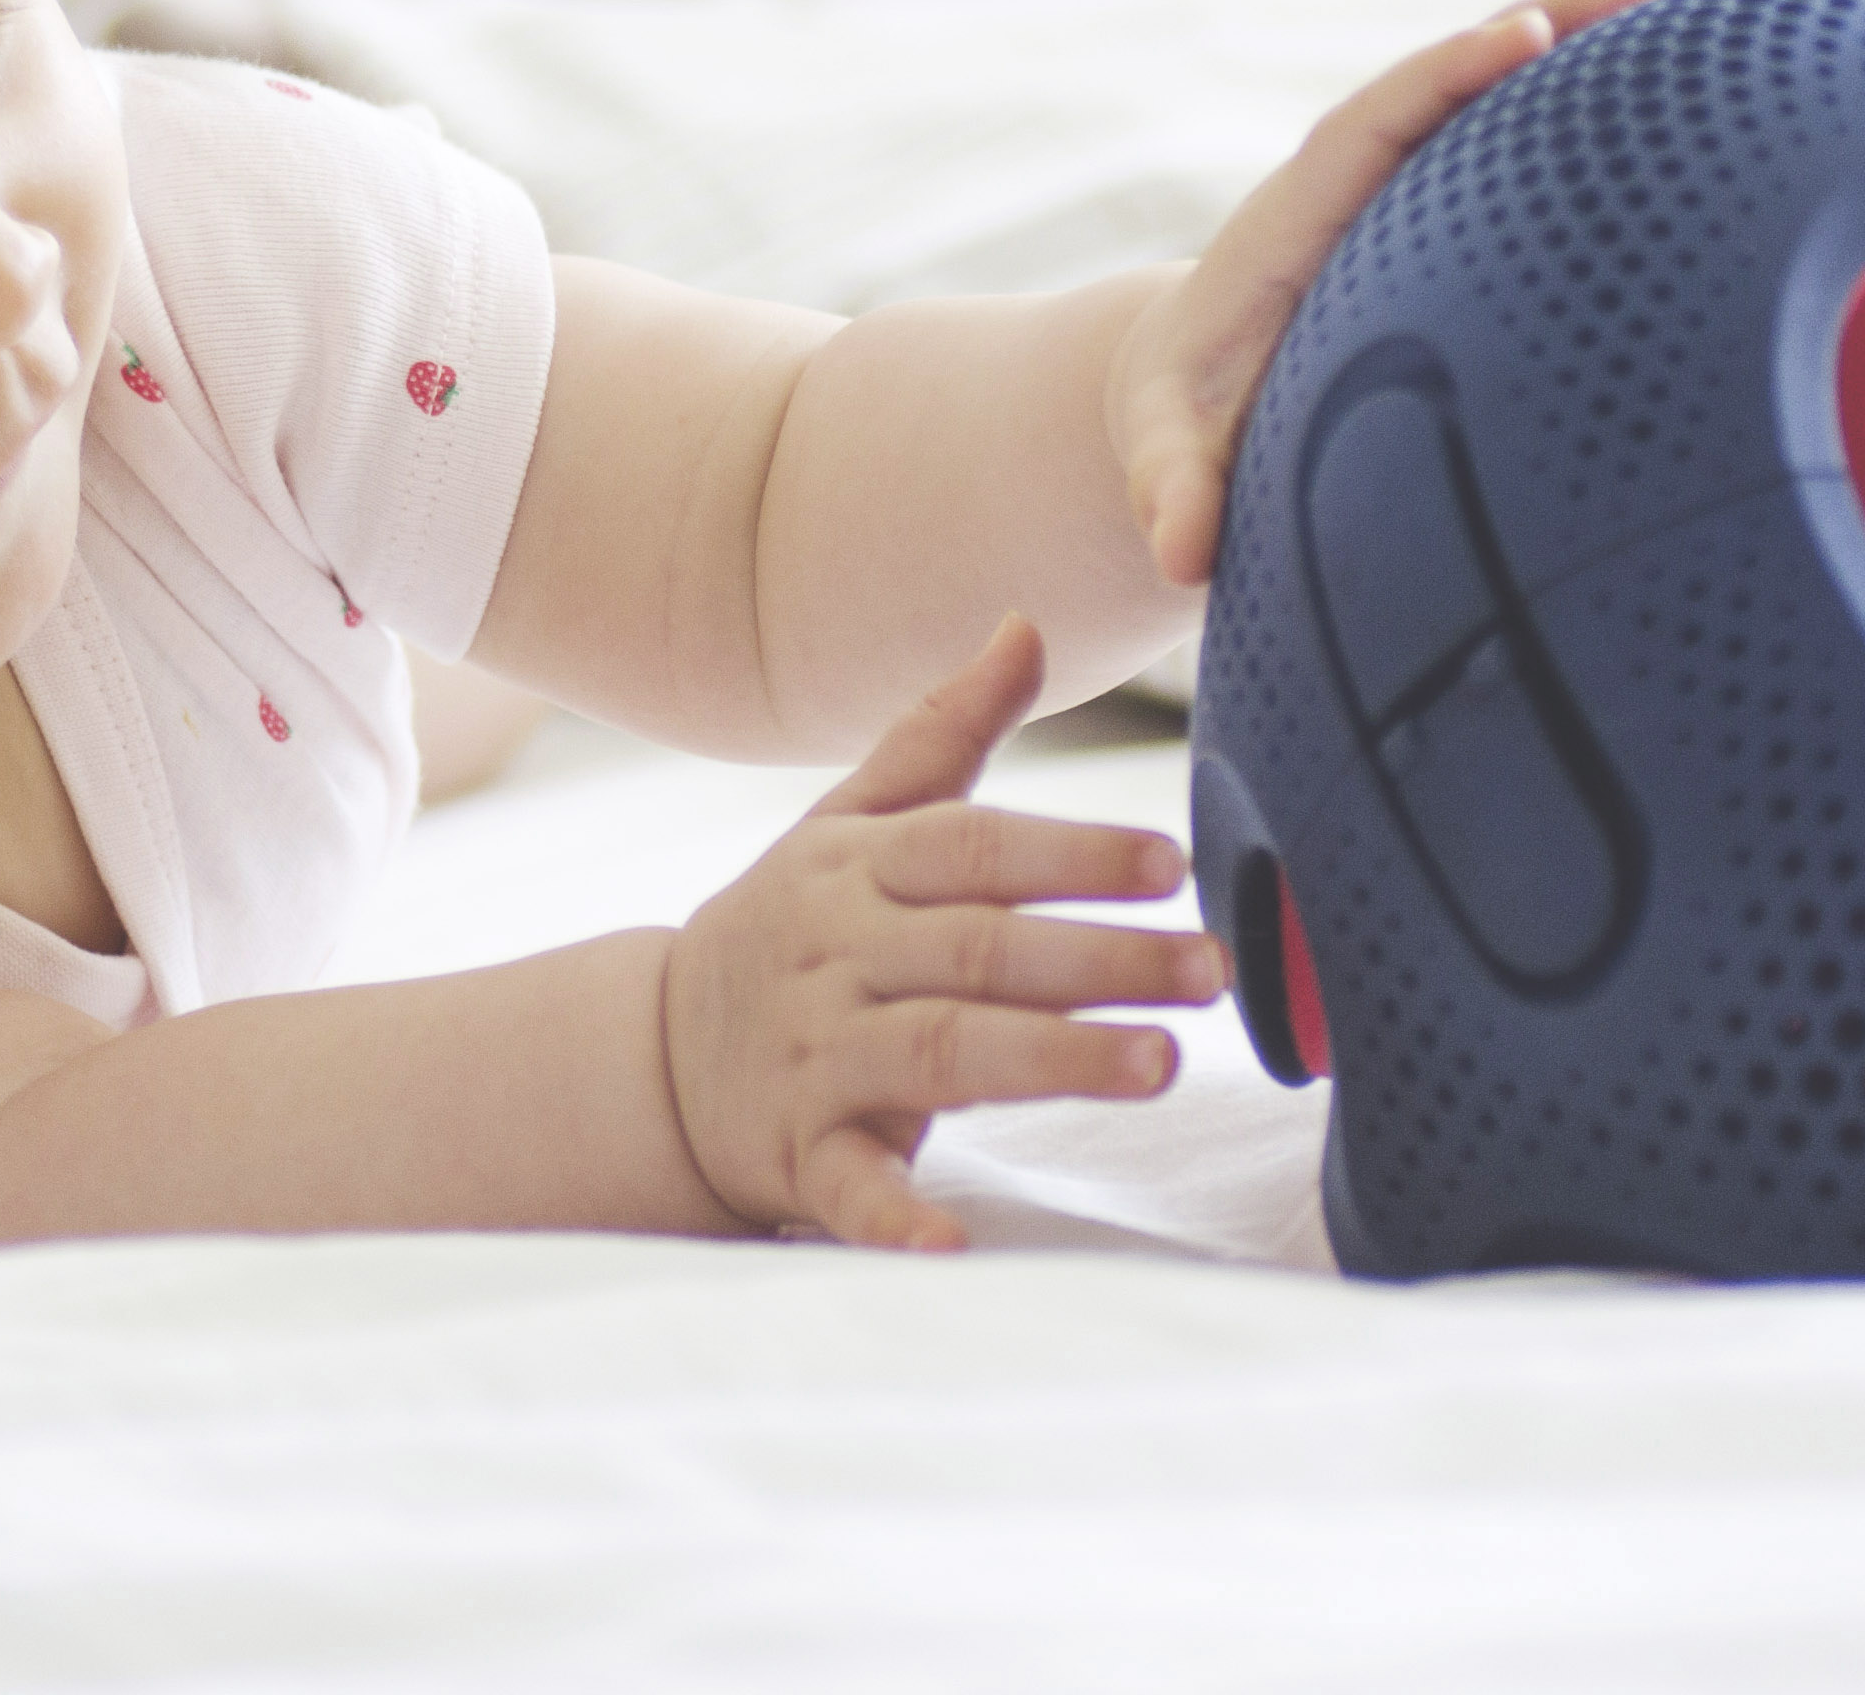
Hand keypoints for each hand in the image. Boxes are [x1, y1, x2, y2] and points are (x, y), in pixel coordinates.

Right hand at [657, 617, 1224, 1251]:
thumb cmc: (793, 927)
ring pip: (936, 1051)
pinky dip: (895, 1215)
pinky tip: (953, 1242)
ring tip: (1157, 1064)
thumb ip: (942, 730)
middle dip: (1097, 960)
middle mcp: (834, 956)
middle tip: (1209, 972)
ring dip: (1049, 1059)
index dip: (1068, 853)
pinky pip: (847, 1186)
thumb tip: (1025, 623)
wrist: (655, 1058)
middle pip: (974, 951)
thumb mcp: (849, 822)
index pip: (969, 850)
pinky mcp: (799, 1154)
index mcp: (853, 868)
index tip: (1169, 864)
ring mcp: (815, 1058)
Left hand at [1108, 0, 1668, 589]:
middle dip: (1550, 20)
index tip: (1525, 37)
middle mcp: (1364, 179)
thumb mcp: (1167, 449)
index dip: (1449, 72)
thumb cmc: (1186, 416)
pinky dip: (1596, 111)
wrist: (1193, 388)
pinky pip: (1528, 150)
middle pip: (1459, 75)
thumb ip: (1171, 487)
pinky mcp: (1453, 216)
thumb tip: (1180, 549)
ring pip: (1506, 98)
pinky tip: (1690, 89)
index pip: (1377, 119)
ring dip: (1589, 45)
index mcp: (1300, 214)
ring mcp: (1413, 189)